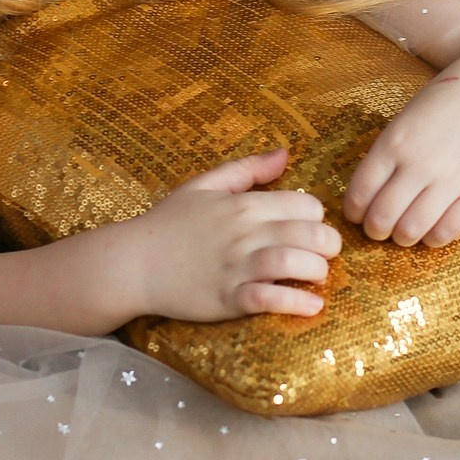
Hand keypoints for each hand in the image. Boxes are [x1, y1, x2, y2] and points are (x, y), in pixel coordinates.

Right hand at [116, 149, 340, 320]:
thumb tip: (285, 154)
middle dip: (327, 245)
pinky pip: (269, 299)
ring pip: (293, 263)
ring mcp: (236, 267)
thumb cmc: (169, 223)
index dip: (315, 217)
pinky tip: (310, 306)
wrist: (132, 262)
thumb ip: (247, 168)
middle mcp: (244, 233)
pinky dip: (295, 303)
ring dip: (316, 272)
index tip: (309, 229)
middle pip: (308, 233)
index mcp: (242, 204)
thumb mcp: (204, 184)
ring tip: (316, 278)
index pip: (305, 204)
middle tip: (323, 254)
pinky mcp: (227, 298)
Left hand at [343, 72, 459, 248]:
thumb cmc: (445, 106)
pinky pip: (448, 231)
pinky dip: (433, 239)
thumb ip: (387, 157)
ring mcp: (452, 178)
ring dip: (402, 238)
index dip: (353, 212)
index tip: (357, 216)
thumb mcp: (404, 121)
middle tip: (379, 230)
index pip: (360, 192)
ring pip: (412, 230)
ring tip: (405, 233)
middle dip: (375, 230)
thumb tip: (367, 199)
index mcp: (394, 143)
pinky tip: (432, 232)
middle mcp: (420, 163)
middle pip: (382, 217)